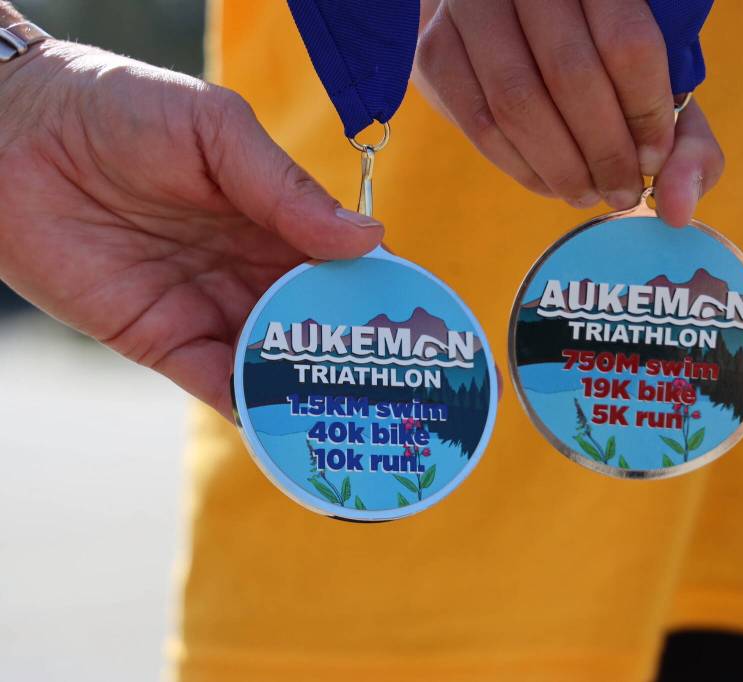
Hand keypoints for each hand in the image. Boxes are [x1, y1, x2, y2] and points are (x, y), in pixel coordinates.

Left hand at [0, 41, 383, 417]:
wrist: (10, 134)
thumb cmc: (116, 107)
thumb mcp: (216, 130)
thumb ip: (287, 188)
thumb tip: (370, 239)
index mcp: (276, 217)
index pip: (345, 265)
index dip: (383, 295)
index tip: (424, 328)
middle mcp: (251, 268)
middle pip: (319, 324)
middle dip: (357, 357)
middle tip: (405, 394)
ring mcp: (210, 307)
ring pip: (277, 362)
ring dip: (315, 393)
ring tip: (360, 423)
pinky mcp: (163, 340)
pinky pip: (218, 383)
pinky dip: (254, 410)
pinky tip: (291, 428)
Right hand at [413, 0, 722, 223]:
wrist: (510, 19)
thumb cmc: (600, 54)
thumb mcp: (654, 79)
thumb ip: (684, 139)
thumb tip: (677, 209)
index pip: (627, 43)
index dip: (646, 114)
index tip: (655, 159)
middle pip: (571, 75)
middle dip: (604, 151)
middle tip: (622, 192)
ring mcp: (473, 9)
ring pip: (517, 103)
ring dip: (561, 167)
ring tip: (589, 193)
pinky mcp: (436, 50)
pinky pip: (479, 123)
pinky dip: (520, 167)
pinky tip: (550, 182)